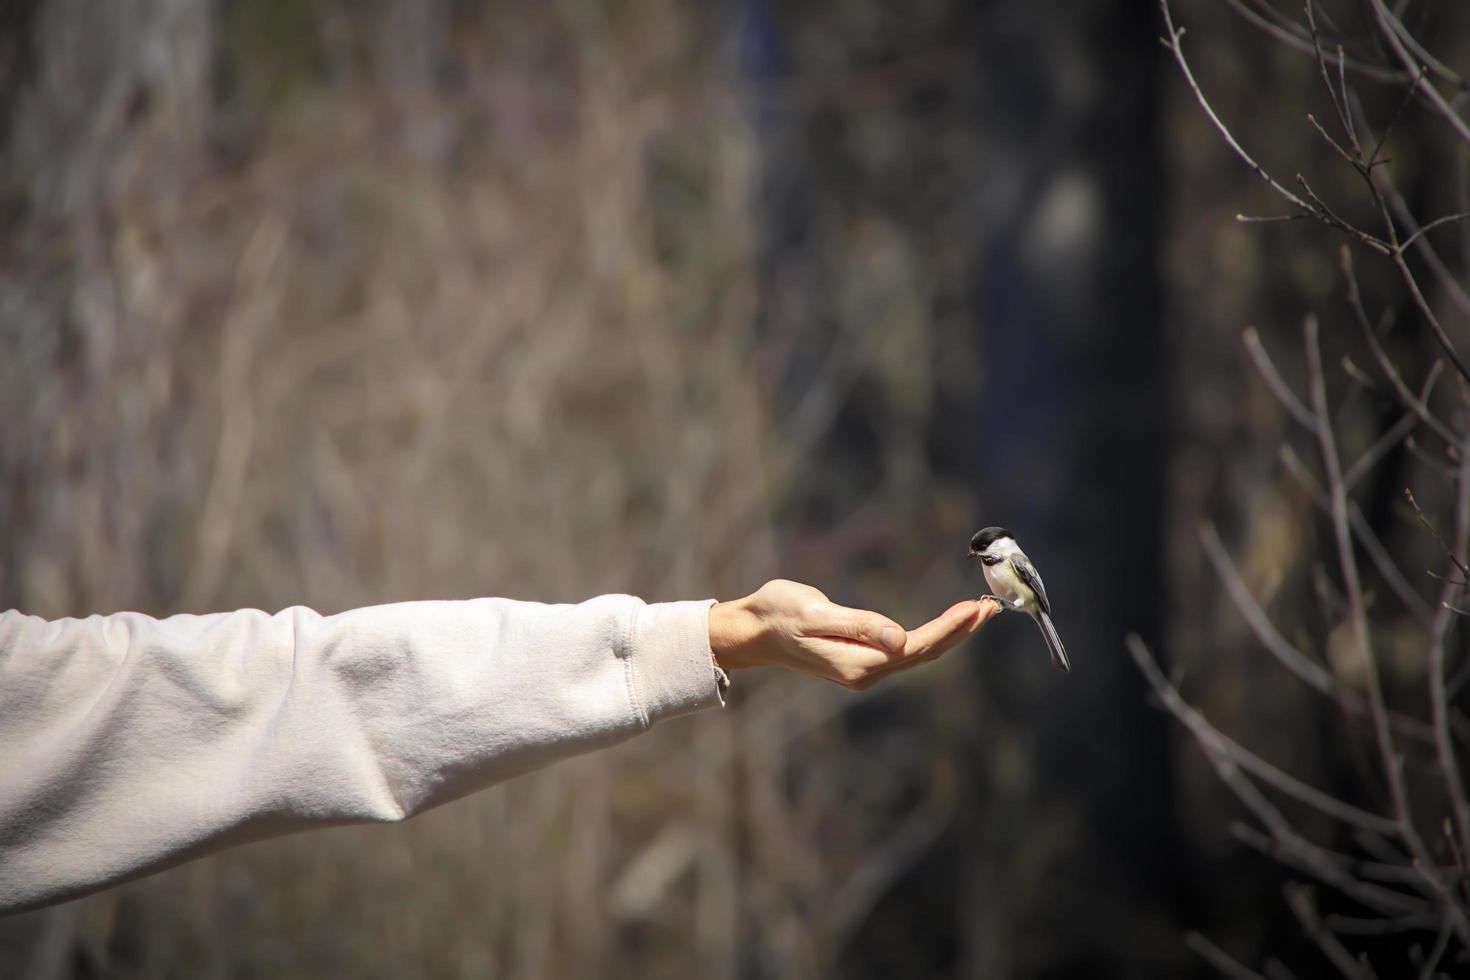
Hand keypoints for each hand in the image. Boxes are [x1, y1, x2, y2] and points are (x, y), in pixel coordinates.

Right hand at [708, 579, 999, 690]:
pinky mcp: (859, 660)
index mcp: (859, 663)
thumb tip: (900, 639)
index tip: (976, 608)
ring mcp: (863, 669)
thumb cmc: (777, 614)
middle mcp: (865, 672)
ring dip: (949, 634)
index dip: (950, 628)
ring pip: (917, 653)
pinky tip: (943, 625)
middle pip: (924, 653)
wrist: (751, 631)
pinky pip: (905, 650)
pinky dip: (929, 635)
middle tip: (992, 607)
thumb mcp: (814, 612)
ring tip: (978, 613)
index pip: (917, 646)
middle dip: (960, 631)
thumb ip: (858, 625)